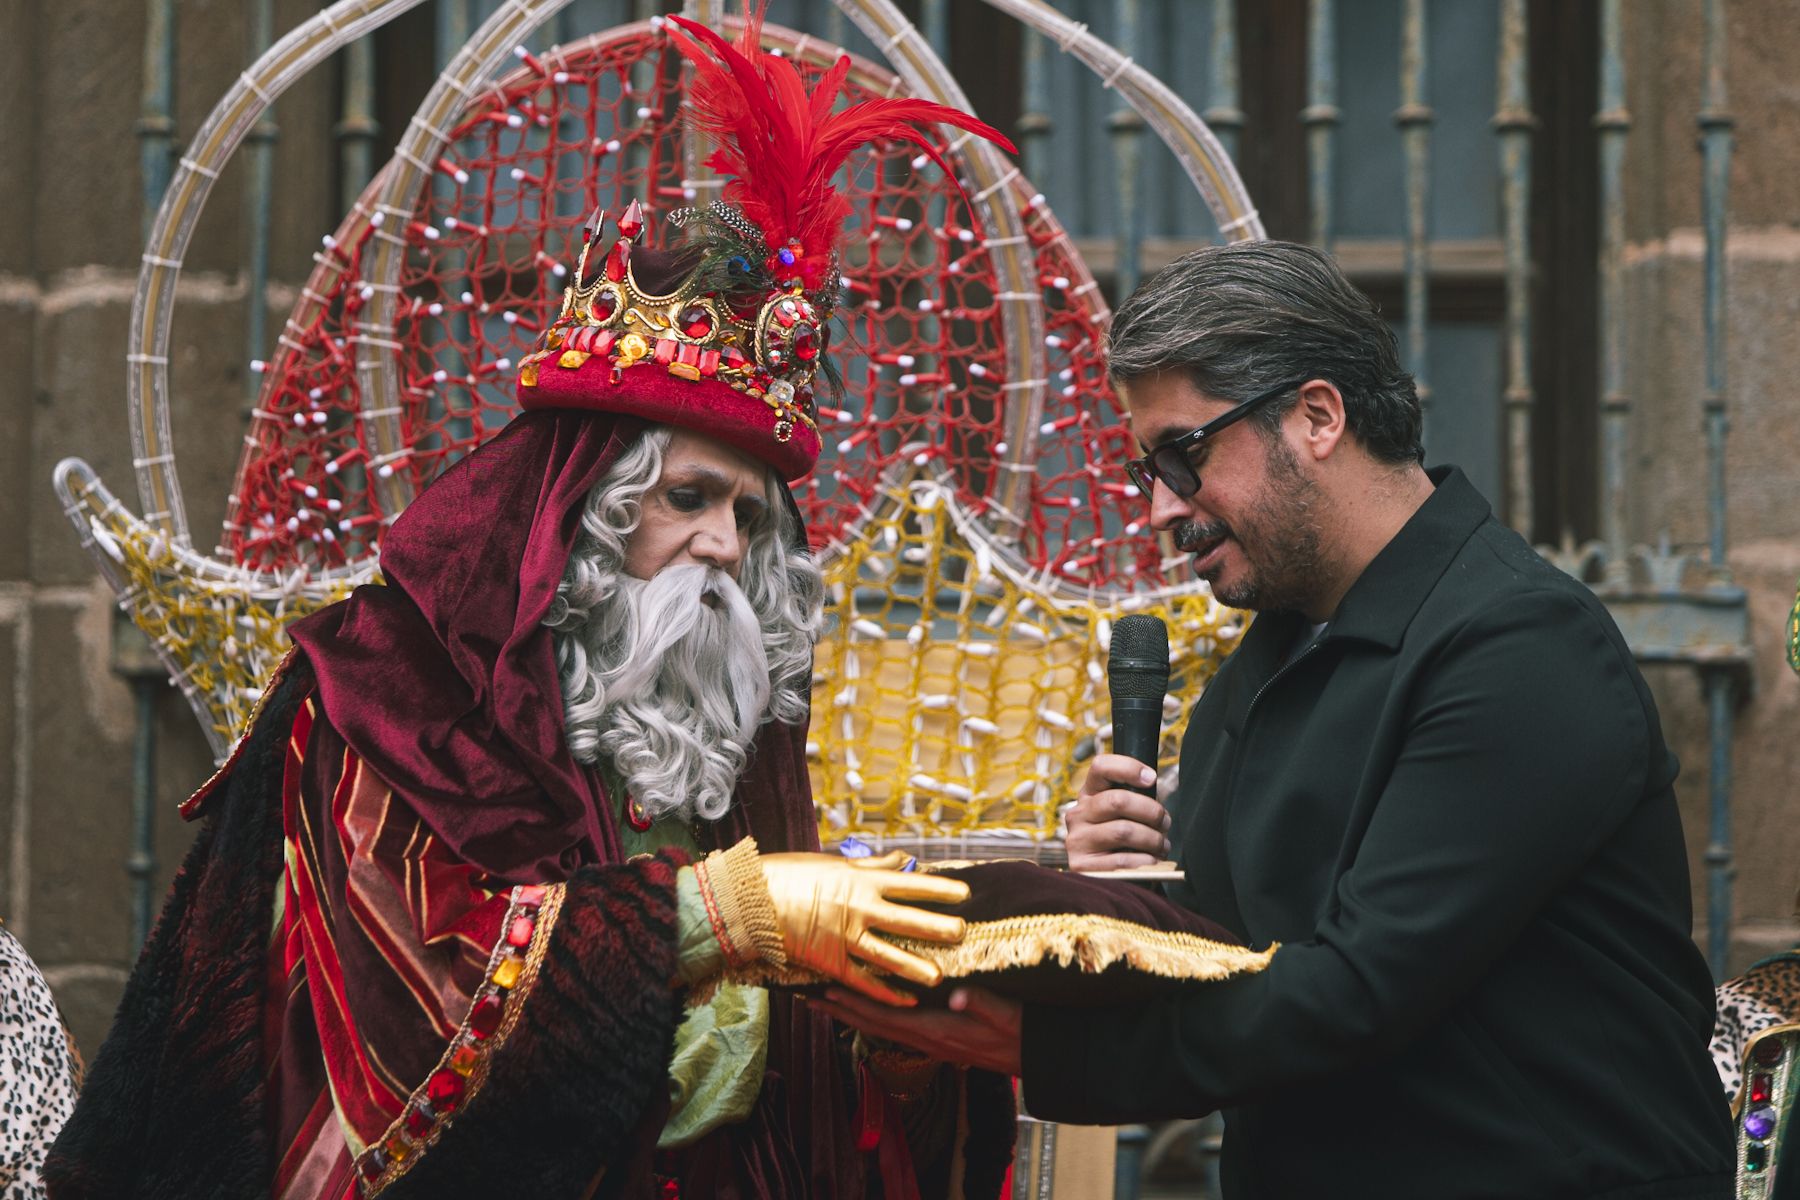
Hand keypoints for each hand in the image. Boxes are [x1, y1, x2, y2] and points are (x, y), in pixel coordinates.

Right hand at [760, 853, 969, 1006]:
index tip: (964, 894)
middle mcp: (859, 909)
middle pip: (907, 920)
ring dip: (916, 967)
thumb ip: (871, 865)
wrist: (752, 900)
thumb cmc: (790, 874)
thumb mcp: (834, 862)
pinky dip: (885, 993)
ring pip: (889, 956)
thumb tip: (900, 859)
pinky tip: (906, 1001)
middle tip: (962, 933)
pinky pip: (862, 981)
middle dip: (938, 927)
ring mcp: (845, 938)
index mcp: (861, 881)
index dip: (939, 890)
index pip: (910, 885)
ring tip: (940, 976)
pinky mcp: (830, 962)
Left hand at [812, 985, 1022, 1076]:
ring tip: (829, 1002)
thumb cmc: (1021, 1032)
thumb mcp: (1005, 1014)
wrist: (1036, 1058)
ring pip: (883, 1027)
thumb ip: (979, 1003)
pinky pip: (898, 1028)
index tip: (825, 992)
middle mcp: (927, 1040)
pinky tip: (870, 1009)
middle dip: (841, 1011)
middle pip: (873, 1024)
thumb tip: (955, 996)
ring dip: (854, 1014)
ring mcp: (932, 1043)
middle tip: (809, 997)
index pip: (884, 1016)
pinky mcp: (940, 1041)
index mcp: (936, 1031)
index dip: (853, 1004)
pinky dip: (876, 1016)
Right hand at [1065, 753, 1171, 870]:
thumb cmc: (1125, 844)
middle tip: (1165, 823)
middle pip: (1118, 800)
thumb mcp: (1125, 815)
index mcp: (1089, 795)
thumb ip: (1135, 798)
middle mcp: (1077, 814)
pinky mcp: (1081, 866)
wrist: (1108, 885)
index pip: (1100, 767)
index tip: (1151, 779)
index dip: (1128, 768)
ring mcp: (1076, 840)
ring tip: (1161, 846)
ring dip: (1152, 839)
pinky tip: (1151, 862)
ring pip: (1123, 830)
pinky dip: (1144, 861)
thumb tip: (1151, 781)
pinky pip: (1122, 860)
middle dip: (1151, 811)